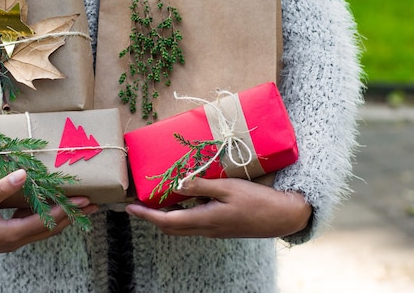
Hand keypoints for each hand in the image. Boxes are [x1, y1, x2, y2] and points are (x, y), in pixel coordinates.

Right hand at [0, 169, 97, 260]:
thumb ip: (1, 189)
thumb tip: (23, 173)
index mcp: (13, 234)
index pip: (48, 221)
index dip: (68, 210)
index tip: (85, 200)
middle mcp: (16, 240)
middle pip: (52, 228)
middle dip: (73, 216)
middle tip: (93, 204)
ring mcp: (11, 239)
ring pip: (43, 228)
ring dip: (61, 217)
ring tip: (76, 204)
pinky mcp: (5, 236)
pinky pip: (31, 226)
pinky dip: (43, 216)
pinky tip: (45, 204)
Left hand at [125, 177, 311, 238]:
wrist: (282, 217)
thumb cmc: (257, 201)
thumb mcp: (228, 188)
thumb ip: (202, 185)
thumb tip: (178, 183)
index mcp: (205, 220)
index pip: (167, 221)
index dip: (147, 215)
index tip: (131, 208)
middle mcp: (206, 229)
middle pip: (171, 227)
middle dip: (152, 217)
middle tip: (138, 204)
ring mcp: (213, 230)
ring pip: (182, 226)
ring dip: (165, 216)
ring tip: (156, 200)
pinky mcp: (220, 227)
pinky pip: (193, 223)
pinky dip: (181, 214)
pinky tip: (183, 200)